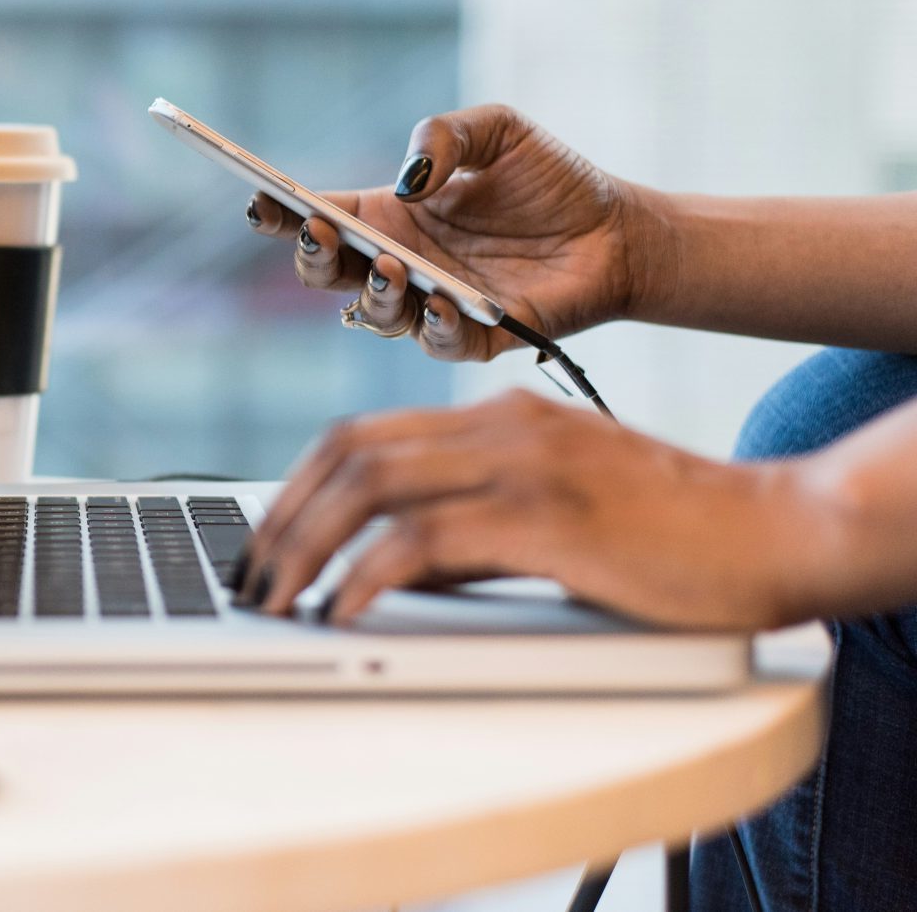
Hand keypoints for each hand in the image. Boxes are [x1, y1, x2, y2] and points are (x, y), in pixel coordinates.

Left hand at [236, 389, 829, 630]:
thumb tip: (386, 570)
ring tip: (275, 599)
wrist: (777, 529)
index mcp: (498, 417)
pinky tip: (344, 609)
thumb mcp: (551, 516)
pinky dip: (368, 574)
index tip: (264, 541)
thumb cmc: (670, 535)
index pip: (360, 436)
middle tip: (249, 577)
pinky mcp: (546, 515)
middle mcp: (500, 425)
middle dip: (281, 518)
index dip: (296, 488)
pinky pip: (424, 539)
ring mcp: (522, 463)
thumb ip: (470, 530)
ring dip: (306, 546)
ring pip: (371, 486)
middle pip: (347, 454)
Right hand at [247, 104, 652, 360]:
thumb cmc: (551, 180)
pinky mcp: (477, 338)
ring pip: (375, 315)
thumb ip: (445, 136)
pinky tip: (445, 303)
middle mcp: (401, 263)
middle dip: (312, 257)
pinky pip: (439, 343)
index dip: (282, 213)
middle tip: (321, 233)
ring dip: (374, 293)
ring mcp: (433, 304)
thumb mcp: (498, 130)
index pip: (319, 217)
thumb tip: (408, 180)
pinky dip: (435, 327)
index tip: (261, 200)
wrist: (619, 230)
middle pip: (329, 274)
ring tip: (392, 265)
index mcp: (390, 215)